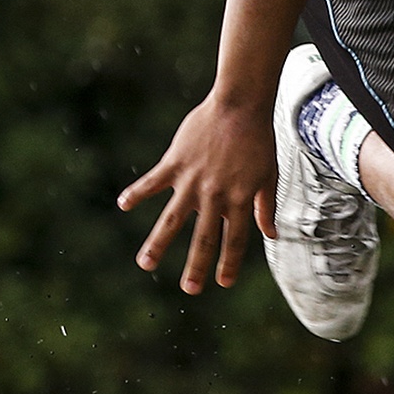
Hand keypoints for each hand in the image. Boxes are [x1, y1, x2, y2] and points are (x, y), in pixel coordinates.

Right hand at [117, 94, 278, 292]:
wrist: (241, 104)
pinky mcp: (175, 163)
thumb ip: (266, 206)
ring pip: (172, 219)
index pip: (235, 238)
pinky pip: (152, 182)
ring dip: (158, 243)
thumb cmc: (258, 139)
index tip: (223, 283)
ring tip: (144, 264)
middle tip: (189, 289)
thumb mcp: (268, 174)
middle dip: (197, 265)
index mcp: (240, 198)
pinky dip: (136, 193)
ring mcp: (192, 180)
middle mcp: (215, 195)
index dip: (230, 262)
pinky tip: (122, 205)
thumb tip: (271, 235)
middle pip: (204, 237)